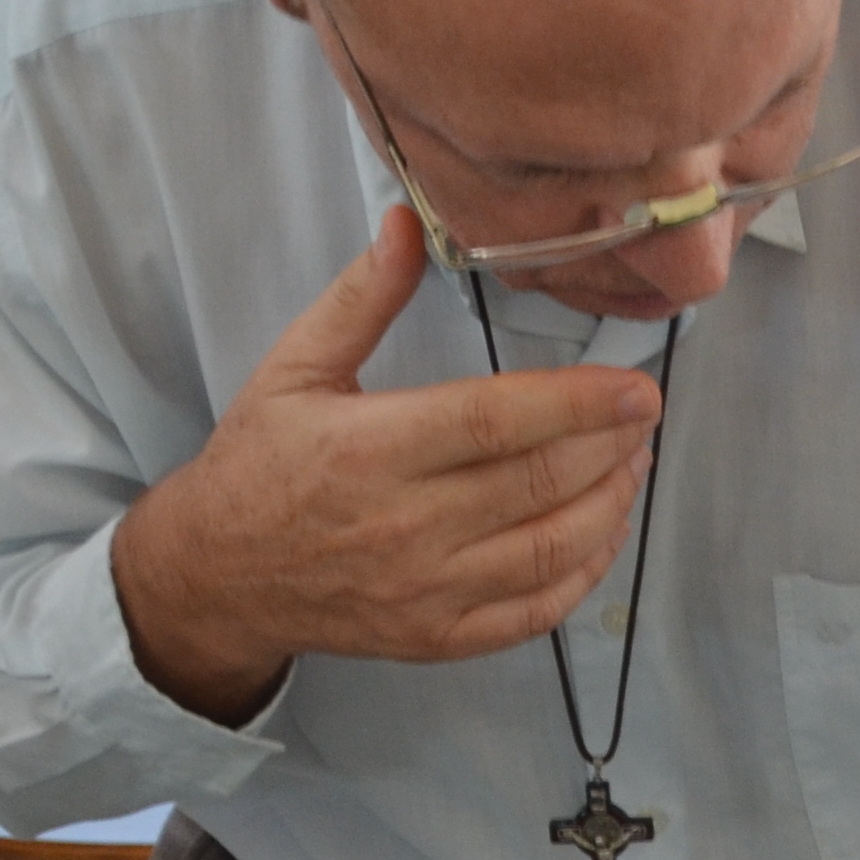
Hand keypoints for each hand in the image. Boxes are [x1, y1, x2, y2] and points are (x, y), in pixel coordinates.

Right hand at [110, 207, 664, 723]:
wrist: (216, 576)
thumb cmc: (260, 464)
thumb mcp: (294, 368)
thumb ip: (359, 298)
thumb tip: (406, 223)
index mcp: (371, 449)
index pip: (496, 423)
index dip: (577, 404)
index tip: (635, 386)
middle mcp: (405, 526)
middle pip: (537, 484)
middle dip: (608, 446)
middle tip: (643, 413)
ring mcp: (426, 591)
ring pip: (549, 550)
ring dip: (609, 505)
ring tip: (631, 461)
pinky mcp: (438, 637)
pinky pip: (533, 613)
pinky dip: (584, 574)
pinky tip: (603, 532)